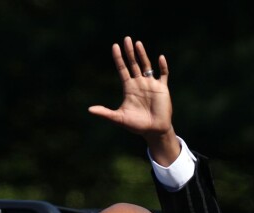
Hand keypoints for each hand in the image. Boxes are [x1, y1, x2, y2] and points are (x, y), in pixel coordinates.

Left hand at [88, 36, 180, 165]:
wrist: (153, 131)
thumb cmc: (137, 126)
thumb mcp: (119, 119)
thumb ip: (105, 113)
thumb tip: (89, 110)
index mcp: (129, 88)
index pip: (122, 69)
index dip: (118, 58)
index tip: (114, 46)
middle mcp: (139, 83)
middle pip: (133, 64)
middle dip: (129, 52)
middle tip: (126, 39)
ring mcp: (151, 85)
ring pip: (147, 65)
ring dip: (142, 55)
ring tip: (137, 43)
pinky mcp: (162, 89)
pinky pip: (163, 74)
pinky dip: (163, 66)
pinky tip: (160, 58)